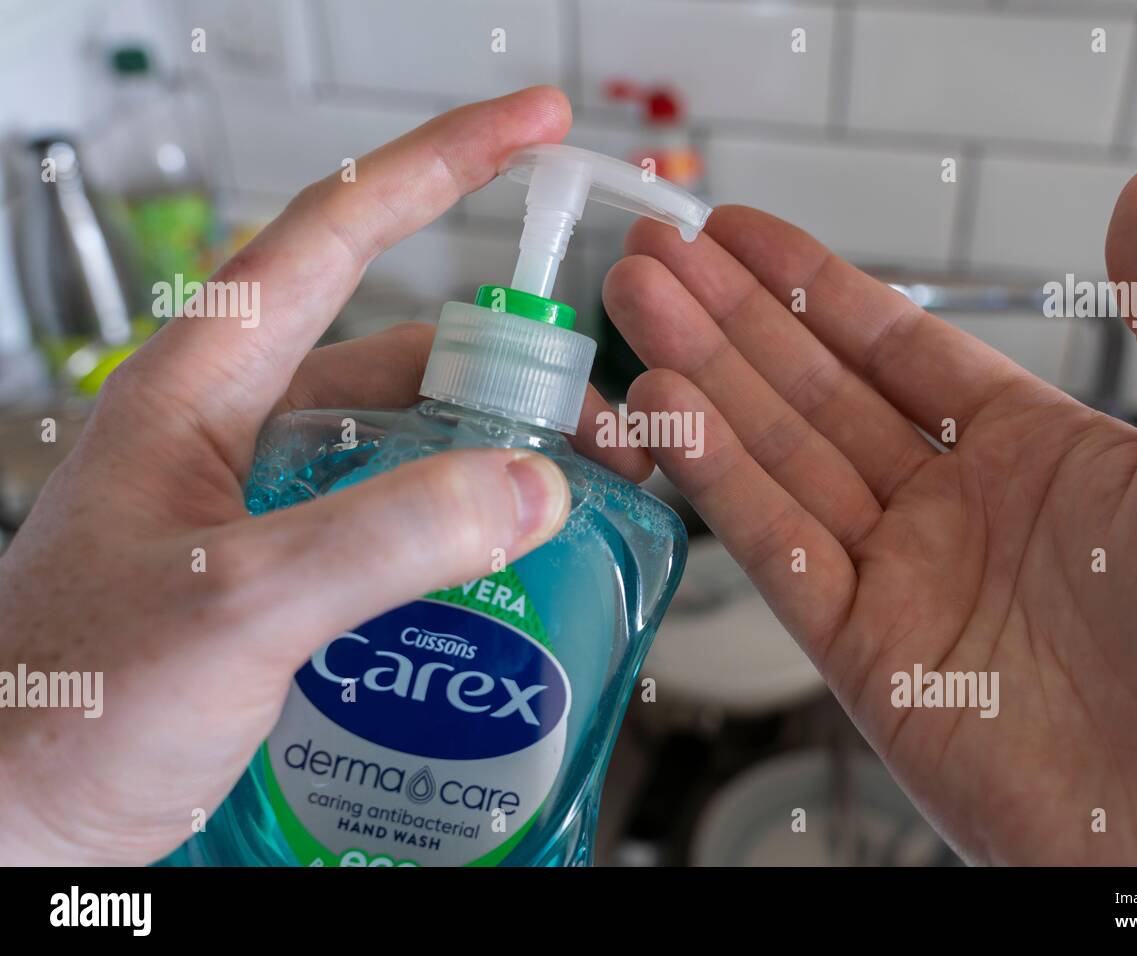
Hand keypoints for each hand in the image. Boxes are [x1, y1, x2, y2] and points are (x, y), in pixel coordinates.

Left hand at [0, 87, 649, 864]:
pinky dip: (463, 532)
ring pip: (413, 442)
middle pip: (407, 352)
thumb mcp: (233, 607)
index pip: (337, 231)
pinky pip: (399, 522)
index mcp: (204, 387)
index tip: (533, 127)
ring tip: (576, 505)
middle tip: (603, 418)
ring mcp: (266, 502)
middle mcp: (241, 429)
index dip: (445, 164)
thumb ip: (383, 539)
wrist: (12, 822)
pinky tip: (508, 576)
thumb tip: (527, 486)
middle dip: (517, 368)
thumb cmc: (58, 709)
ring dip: (498, 460)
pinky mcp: (288, 571)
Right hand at [604, 166, 1136, 863]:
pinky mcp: (868, 658)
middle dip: (730, 320)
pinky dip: (716, 483)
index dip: (811, 287)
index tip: (736, 234)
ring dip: (701, 383)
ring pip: (777, 463)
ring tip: (635, 311)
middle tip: (651, 257)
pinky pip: (776, 552)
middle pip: (814, 395)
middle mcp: (955, 512)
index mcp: (1034, 453)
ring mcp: (905, 583)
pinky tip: (664, 414)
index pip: (893, 349)